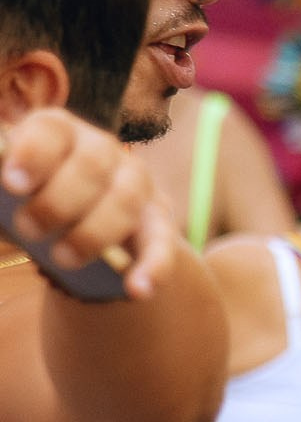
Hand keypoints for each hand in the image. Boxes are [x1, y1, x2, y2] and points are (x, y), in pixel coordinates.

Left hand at [0, 108, 174, 297]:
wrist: (76, 219)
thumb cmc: (32, 198)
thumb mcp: (6, 189)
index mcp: (60, 132)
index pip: (52, 131)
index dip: (33, 156)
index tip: (12, 184)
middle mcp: (103, 150)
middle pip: (91, 166)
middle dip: (58, 202)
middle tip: (28, 231)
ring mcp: (136, 183)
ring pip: (126, 200)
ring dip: (93, 234)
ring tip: (63, 260)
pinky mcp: (159, 221)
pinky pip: (163, 242)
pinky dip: (154, 266)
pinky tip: (138, 290)